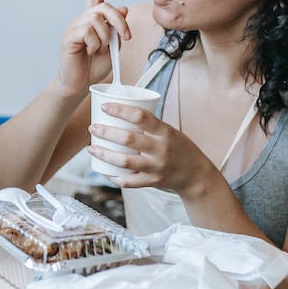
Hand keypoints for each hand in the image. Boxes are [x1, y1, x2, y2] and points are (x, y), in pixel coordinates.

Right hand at [57, 0, 130, 95]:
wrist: (81, 83)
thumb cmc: (95, 66)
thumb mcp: (113, 46)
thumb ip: (118, 29)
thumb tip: (124, 8)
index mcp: (92, 19)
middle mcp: (82, 20)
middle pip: (103, 7)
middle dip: (119, 21)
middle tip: (126, 37)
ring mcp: (73, 27)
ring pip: (96, 20)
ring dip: (105, 37)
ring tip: (100, 50)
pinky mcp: (68, 37)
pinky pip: (87, 32)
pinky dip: (95, 44)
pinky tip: (91, 52)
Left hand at [86, 102, 215, 194]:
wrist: (196, 174)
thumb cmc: (178, 147)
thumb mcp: (169, 131)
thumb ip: (148, 125)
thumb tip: (119, 112)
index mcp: (165, 132)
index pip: (141, 116)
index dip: (120, 110)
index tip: (105, 106)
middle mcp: (160, 149)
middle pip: (128, 139)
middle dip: (106, 132)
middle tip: (93, 128)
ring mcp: (156, 167)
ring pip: (124, 162)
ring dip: (104, 154)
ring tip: (91, 148)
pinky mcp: (152, 182)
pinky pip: (128, 181)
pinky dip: (114, 176)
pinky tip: (103, 170)